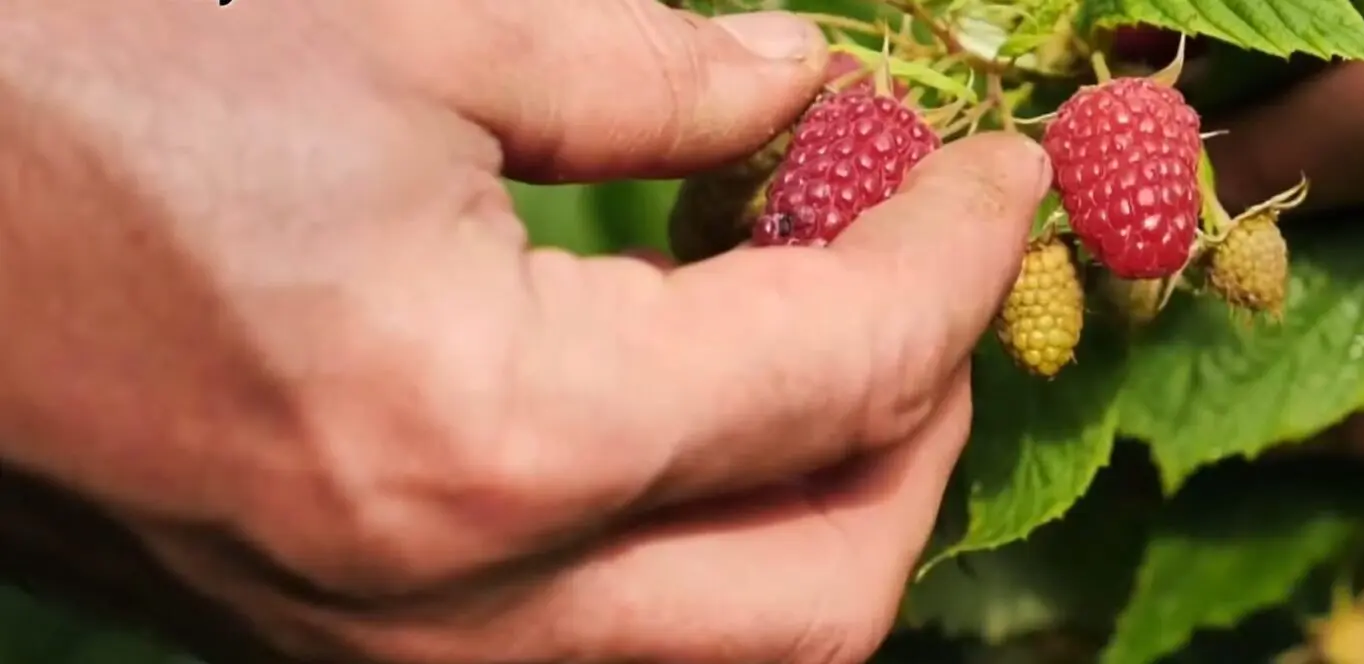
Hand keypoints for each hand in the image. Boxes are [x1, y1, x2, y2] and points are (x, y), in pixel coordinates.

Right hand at [0, 2, 1050, 661]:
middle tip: (934, 272)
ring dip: (829, 504)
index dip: (951, 261)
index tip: (996, 178)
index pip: (833, 377)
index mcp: (488, 440)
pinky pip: (607, 637)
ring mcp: (393, 656)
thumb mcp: (404, 27)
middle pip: (823, 590)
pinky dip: (705, 538)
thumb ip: (649, 72)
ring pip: (726, 648)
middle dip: (924, 425)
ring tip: (837, 338)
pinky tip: (697, 402)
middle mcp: (455, 608)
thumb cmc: (83, 84)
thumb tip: (797, 90)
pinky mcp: (346, 641)